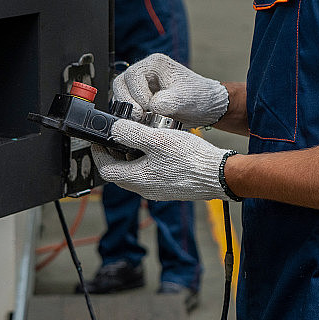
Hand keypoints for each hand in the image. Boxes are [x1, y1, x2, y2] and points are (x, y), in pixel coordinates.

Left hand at [92, 119, 229, 201]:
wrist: (219, 175)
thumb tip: (113, 129)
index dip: (99, 153)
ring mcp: (159, 190)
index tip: (99, 140)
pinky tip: (160, 150)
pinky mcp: (171, 187)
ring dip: (133, 157)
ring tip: (140, 139)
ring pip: (137, 173)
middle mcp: (145, 189)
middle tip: (118, 138)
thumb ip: (131, 134)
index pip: (106, 170)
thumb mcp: (156, 139)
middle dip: (115, 154)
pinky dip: (149, 162)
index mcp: (137, 179)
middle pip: (120, 173)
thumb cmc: (190, 159)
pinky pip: (152, 175)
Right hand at [112, 54, 228, 128]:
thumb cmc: (199, 97)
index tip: (148, 108)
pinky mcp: (140, 98)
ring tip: (142, 120)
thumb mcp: (186, 99)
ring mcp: (141, 85)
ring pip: (121, 94)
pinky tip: (142, 122)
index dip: (137, 93)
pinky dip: (130, 114)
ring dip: (127, 109)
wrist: (206, 107)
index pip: (133, 75)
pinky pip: (127, 105)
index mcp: (155, 64)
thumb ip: (169, 101)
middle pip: (121, 83)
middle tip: (140, 116)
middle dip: (128, 102)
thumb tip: (152, 107)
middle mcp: (146, 72)